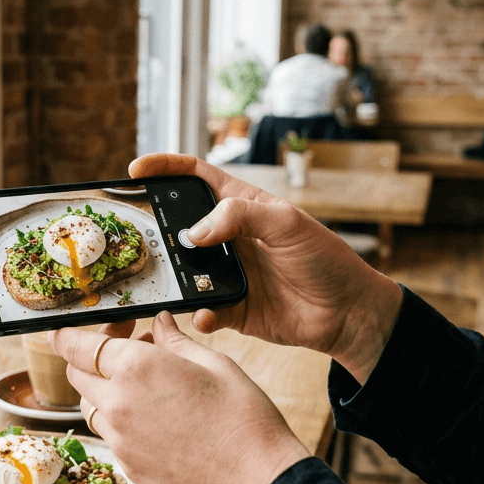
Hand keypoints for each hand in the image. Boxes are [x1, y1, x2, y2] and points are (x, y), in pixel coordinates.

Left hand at [50, 313, 311, 483]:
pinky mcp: (129, 466)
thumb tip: (158, 323)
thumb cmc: (244, 417)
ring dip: (104, 389)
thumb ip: (175, 341)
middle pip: (76, 375)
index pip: (76, 345)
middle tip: (127, 349)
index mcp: (135, 368)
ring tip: (145, 383)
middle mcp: (117, 404)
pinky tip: (156, 416)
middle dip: (89, 358)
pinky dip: (121, 420)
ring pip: (90, 406)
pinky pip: (111, 435)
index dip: (66, 334)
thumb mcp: (214, 363)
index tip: (68, 330)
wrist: (257, 480)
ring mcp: (120, 440)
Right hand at [131, 153, 402, 382]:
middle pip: (178, 226)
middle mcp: (227, 238)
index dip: (165, 168)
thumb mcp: (288, 223)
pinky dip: (199, 314)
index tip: (136, 171)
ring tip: (164, 279)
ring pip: (182, 271)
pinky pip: (201, 310)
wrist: (347, 314)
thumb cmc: (325, 259)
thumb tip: (193, 232)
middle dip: (155, 228)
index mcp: (240, 207)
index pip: (195, 177)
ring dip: (172, 276)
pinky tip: (205, 315)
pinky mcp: (229, 309)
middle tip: (136, 234)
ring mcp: (225, 274)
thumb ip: (240, 216)